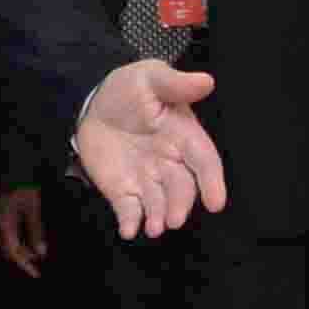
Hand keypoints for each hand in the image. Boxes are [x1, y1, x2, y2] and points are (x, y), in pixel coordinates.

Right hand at [0, 187, 49, 276]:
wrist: (11, 161)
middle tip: (35, 268)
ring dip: (19, 249)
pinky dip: (17, 239)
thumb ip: (35, 230)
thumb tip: (39, 253)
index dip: (24, 265)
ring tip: (34, 255)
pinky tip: (27, 240)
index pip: (12, 251)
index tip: (35, 274)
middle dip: (21, 259)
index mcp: (2, 223)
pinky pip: (6, 231)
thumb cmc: (22, 181)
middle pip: (7, 248)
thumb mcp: (32, 206)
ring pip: (5, 241)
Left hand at [69, 61, 227, 238]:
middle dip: (180, 206)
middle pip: (182, 189)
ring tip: (153, 229)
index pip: (204, 160)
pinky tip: (128, 231)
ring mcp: (147, 180)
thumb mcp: (151, 77)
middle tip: (174, 220)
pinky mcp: (123, 191)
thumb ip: (175, 84)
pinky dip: (130, 222)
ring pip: (158, 203)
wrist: (92, 104)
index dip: (212, 181)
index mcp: (183, 136)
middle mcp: (169, 163)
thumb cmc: (129, 90)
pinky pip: (129, 210)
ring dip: (158, 217)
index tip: (215, 203)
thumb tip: (206, 81)